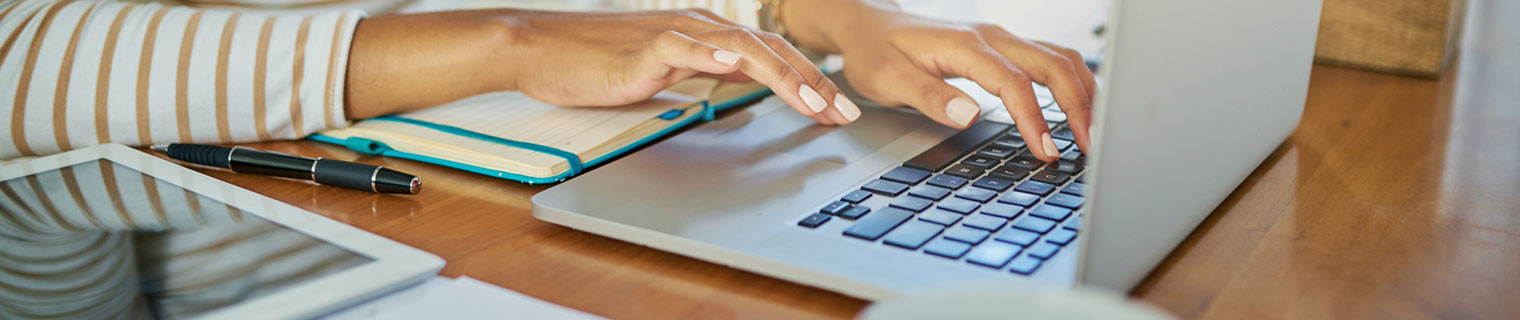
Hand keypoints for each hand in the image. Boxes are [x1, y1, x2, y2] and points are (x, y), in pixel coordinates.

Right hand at [345, 9, 859, 124]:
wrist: (543, 50)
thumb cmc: (598, 64)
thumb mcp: (669, 72)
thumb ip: (710, 72)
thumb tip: (749, 83)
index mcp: (708, 35)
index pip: (772, 58)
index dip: (810, 82)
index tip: (838, 110)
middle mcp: (701, 28)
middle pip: (772, 54)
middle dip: (814, 84)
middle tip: (845, 113)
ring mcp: (678, 34)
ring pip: (745, 52)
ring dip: (785, 78)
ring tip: (814, 102)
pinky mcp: (651, 47)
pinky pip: (695, 50)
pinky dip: (724, 59)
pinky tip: (747, 71)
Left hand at [782, 0, 1096, 161]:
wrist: (870, 25)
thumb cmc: (876, 52)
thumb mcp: (888, 79)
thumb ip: (929, 96)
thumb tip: (968, 116)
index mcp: (965, 45)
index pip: (1014, 83)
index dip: (1036, 119)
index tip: (1047, 152)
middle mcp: (991, 37)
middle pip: (1053, 65)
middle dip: (1078, 107)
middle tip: (1090, 148)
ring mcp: (1001, 40)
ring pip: (1059, 59)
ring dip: (1083, 94)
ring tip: (1093, 134)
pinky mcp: (1004, 48)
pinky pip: (1050, 61)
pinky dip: (1072, 85)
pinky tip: (1080, 110)